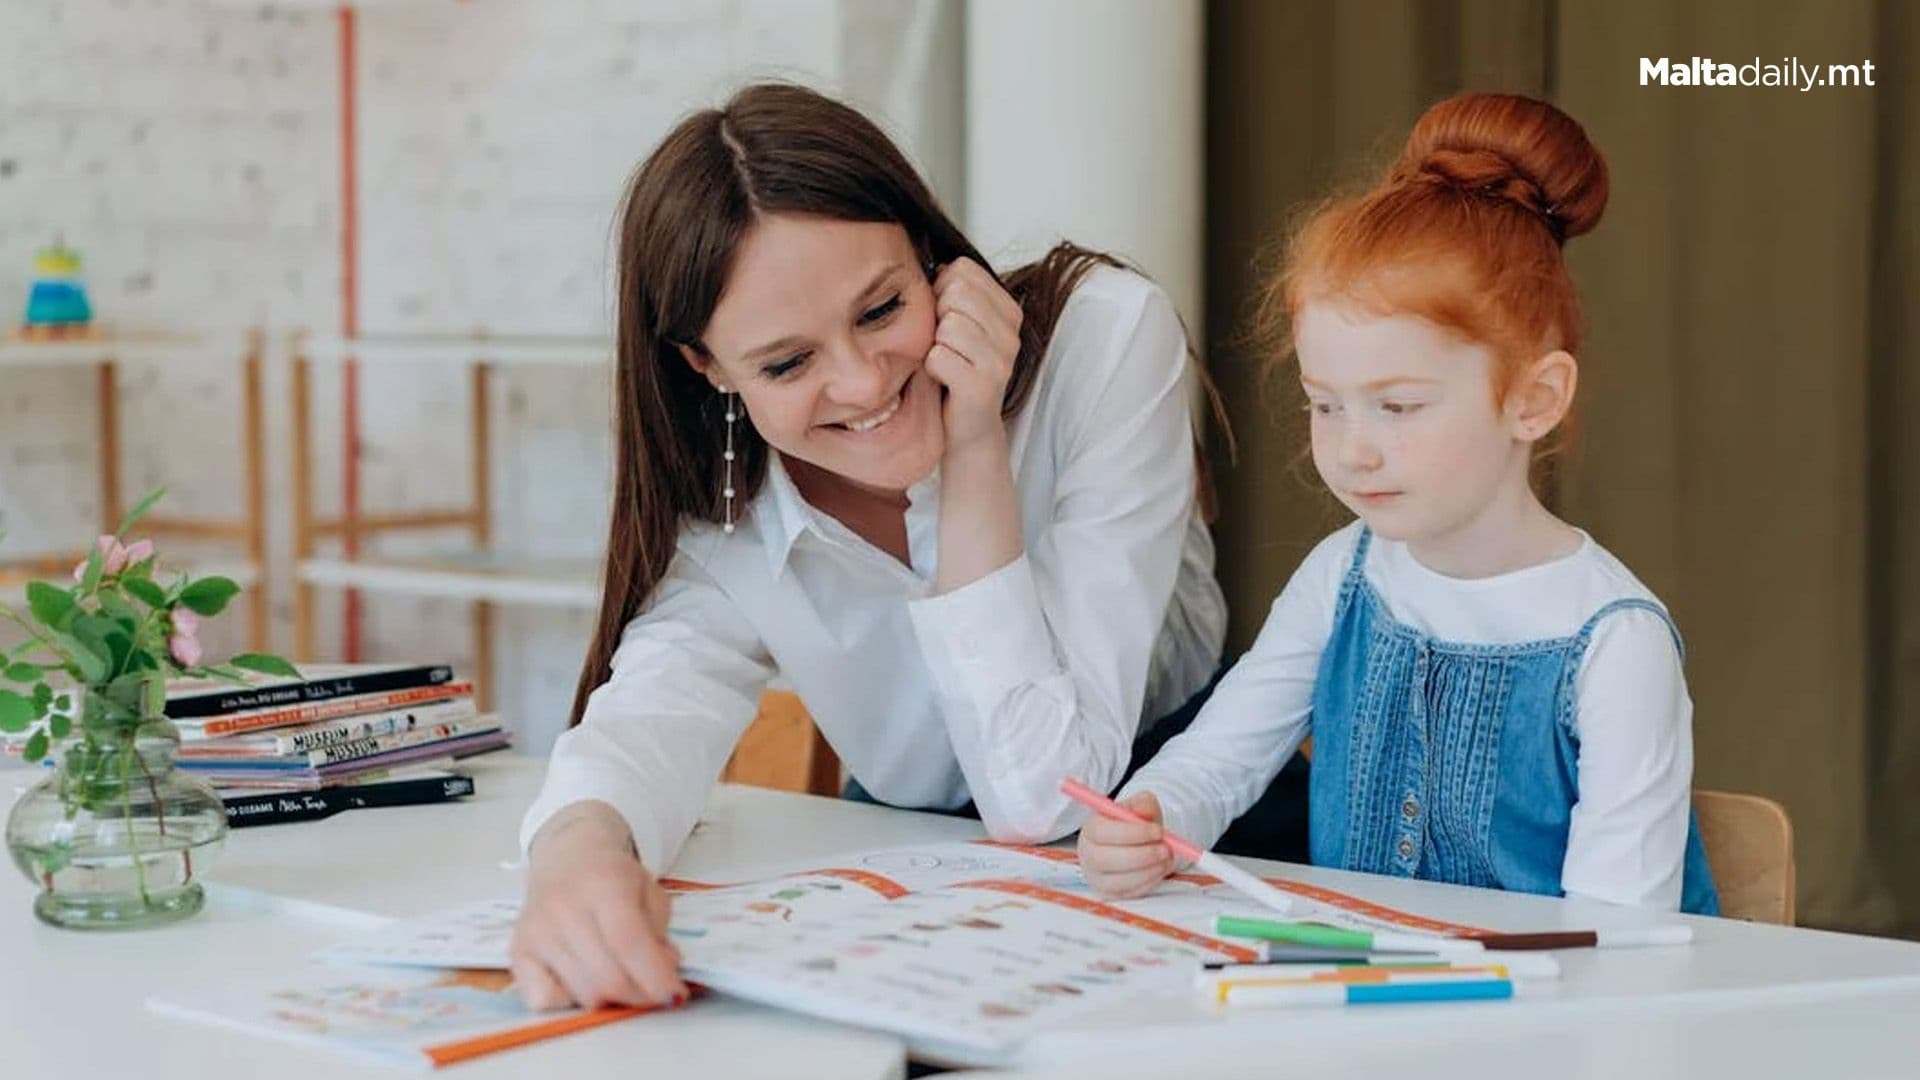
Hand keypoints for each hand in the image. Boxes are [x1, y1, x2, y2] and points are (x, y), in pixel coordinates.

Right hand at [510, 802, 687, 1010]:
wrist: (566, 857)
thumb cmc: (612, 876)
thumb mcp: (649, 892)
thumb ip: (660, 933)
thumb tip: (665, 971)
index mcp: (603, 885)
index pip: (629, 943)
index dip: (655, 978)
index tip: (674, 996)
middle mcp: (563, 909)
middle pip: (606, 977)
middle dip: (639, 995)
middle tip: (652, 991)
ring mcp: (536, 933)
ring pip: (582, 993)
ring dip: (610, 999)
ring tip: (621, 979)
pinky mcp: (517, 952)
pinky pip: (544, 1000)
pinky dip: (570, 1002)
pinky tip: (584, 982)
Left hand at [925, 257, 1022, 456]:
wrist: (967, 431)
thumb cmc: (956, 373)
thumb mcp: (962, 327)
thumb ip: (955, 293)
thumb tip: (939, 265)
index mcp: (1009, 312)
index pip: (964, 270)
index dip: (942, 290)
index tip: (945, 318)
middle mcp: (1012, 334)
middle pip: (956, 293)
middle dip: (937, 316)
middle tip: (943, 344)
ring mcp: (1001, 361)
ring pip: (947, 324)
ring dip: (934, 344)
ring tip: (945, 362)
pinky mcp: (982, 386)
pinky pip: (938, 356)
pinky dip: (930, 368)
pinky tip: (942, 380)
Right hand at [1076, 792, 1175, 898]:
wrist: (1138, 844)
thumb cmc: (1136, 825)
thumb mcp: (1141, 807)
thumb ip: (1143, 804)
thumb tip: (1144, 810)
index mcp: (1091, 829)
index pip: (1102, 832)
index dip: (1131, 833)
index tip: (1158, 831)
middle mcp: (1088, 854)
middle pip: (1105, 860)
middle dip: (1140, 856)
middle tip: (1165, 849)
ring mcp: (1097, 878)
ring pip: (1118, 881)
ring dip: (1148, 871)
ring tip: (1167, 858)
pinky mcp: (1110, 894)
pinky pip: (1129, 894)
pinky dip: (1149, 883)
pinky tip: (1160, 869)